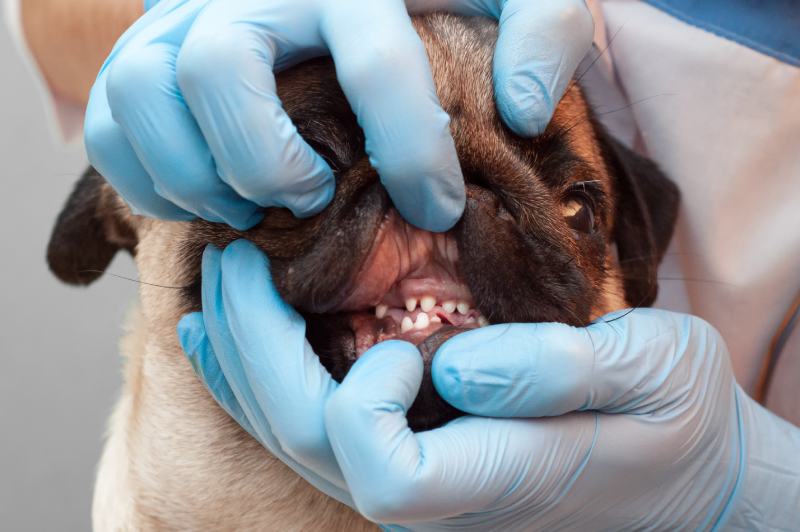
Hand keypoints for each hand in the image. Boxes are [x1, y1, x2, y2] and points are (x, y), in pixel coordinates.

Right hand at [85, 0, 592, 230]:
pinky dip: (155, 178)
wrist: (325, 0)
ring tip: (260, 206)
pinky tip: (215, 197)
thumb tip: (521, 106)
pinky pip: (114, 121)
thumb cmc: (425, 4)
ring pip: (148, 90)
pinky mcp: (144, 55)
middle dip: (270, 159)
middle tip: (317, 197)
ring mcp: (184, 21)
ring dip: (201, 172)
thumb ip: (543, 24)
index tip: (437, 206)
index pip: (372, 58)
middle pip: (219, 69)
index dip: (410, 146)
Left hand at [179, 242, 799, 528]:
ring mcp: (423, 481)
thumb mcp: (655, 375)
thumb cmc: (676, 422)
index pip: (385, 475)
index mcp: (501, 477)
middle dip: (258, 353)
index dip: (364, 404)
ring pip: (298, 440)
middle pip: (312, 445)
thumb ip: (565, 372)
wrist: (680, 474)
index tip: (399, 340)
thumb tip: (457, 365)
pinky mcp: (418, 453)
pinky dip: (262, 378)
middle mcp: (442, 496)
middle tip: (235, 262)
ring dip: (246, 361)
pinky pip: (317, 429)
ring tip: (218, 288)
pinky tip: (232, 339)